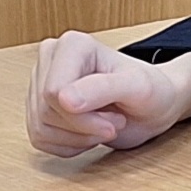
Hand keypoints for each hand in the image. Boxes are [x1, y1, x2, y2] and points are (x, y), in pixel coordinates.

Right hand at [25, 30, 190, 155]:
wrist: (152, 108)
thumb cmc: (150, 91)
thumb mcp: (138, 88)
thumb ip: (103, 88)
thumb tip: (63, 98)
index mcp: (72, 45)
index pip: (54, 93)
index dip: (83, 116)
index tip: (117, 116)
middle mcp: (51, 58)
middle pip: (46, 111)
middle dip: (84, 127)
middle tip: (115, 122)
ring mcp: (41, 83)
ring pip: (40, 128)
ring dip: (78, 138)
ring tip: (104, 124)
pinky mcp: (38, 107)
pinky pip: (40, 139)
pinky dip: (69, 145)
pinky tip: (89, 133)